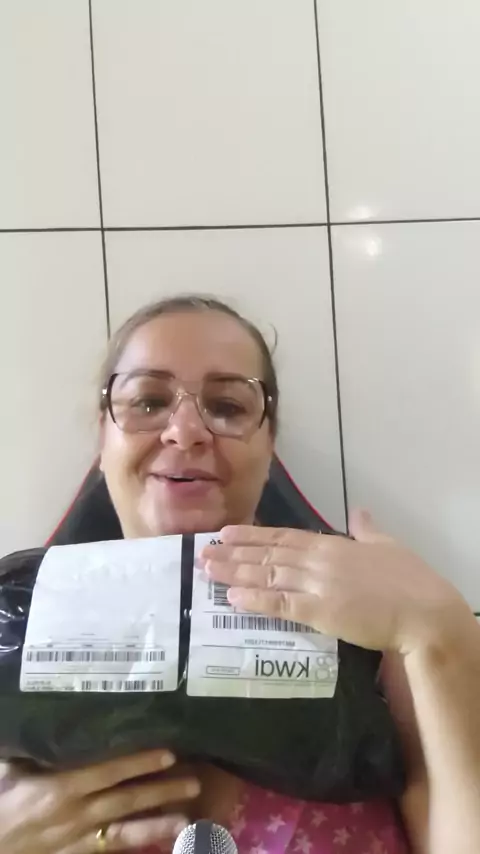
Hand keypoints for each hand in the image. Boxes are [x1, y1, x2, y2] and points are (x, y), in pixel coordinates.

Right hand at [0, 749, 200, 853]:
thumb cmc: (0, 801)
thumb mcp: (11, 769)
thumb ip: (35, 748)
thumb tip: (53, 719)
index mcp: (60, 788)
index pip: (108, 772)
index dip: (139, 763)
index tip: (168, 753)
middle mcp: (75, 815)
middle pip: (126, 802)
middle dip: (161, 791)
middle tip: (193, 782)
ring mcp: (77, 841)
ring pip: (124, 833)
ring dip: (157, 826)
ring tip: (186, 821)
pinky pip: (110, 852)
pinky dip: (134, 847)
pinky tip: (159, 844)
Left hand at [201, 510, 469, 655]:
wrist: (423, 610)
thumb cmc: (410, 579)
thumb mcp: (388, 544)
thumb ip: (368, 527)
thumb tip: (359, 511)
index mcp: (332, 544)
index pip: (283, 537)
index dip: (252, 536)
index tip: (226, 533)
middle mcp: (318, 560)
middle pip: (267, 554)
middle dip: (233, 553)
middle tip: (202, 551)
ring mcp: (316, 585)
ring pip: (266, 575)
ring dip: (234, 572)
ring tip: (206, 570)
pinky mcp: (319, 611)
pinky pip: (280, 603)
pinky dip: (255, 599)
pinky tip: (233, 597)